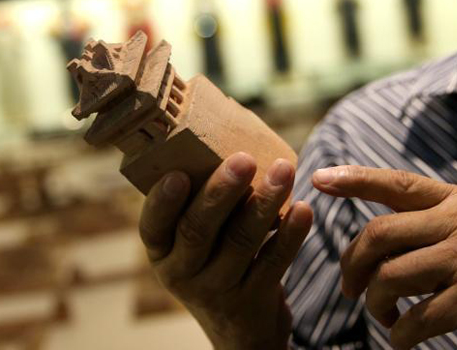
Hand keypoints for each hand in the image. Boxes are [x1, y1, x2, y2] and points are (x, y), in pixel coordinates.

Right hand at [140, 153, 312, 349]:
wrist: (239, 328)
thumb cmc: (215, 259)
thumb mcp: (195, 241)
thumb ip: (202, 200)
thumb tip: (225, 127)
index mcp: (162, 249)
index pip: (152, 225)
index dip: (163, 201)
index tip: (178, 174)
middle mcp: (181, 272)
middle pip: (198, 230)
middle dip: (221, 192)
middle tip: (243, 159)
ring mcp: (216, 290)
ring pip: (240, 242)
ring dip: (265, 203)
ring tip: (285, 169)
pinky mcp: (252, 301)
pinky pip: (273, 263)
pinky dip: (290, 234)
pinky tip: (304, 209)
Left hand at [313, 166, 456, 349]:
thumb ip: (433, 224)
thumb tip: (375, 233)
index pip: (398, 183)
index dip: (355, 180)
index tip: (319, 179)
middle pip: (380, 233)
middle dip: (353, 264)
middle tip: (350, 288)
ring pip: (390, 276)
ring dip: (375, 304)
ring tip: (385, 316)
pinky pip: (414, 318)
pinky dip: (399, 335)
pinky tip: (404, 338)